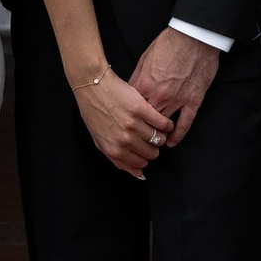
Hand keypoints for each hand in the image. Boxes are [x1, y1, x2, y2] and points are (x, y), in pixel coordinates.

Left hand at [74, 63, 177, 179]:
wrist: (93, 86)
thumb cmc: (94, 112)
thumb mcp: (100, 141)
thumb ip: (119, 160)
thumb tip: (139, 174)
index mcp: (114, 150)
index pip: (140, 164)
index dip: (145, 158)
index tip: (145, 151)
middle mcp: (124, 140)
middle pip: (152, 153)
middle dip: (153, 148)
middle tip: (150, 139)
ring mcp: (133, 124)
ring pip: (159, 139)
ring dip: (161, 136)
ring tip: (157, 129)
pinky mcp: (141, 109)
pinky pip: (163, 124)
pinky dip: (167, 125)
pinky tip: (164, 122)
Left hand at [130, 28, 220, 145]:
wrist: (193, 36)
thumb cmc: (169, 43)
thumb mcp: (145, 57)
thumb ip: (137, 77)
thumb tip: (130, 90)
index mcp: (144, 84)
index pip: (131, 108)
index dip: (128, 116)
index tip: (125, 122)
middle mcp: (159, 96)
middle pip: (145, 121)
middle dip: (140, 130)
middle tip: (136, 138)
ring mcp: (177, 99)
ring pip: (163, 125)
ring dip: (157, 135)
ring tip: (152, 142)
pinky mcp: (193, 100)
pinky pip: (185, 124)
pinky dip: (178, 135)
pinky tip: (172, 142)